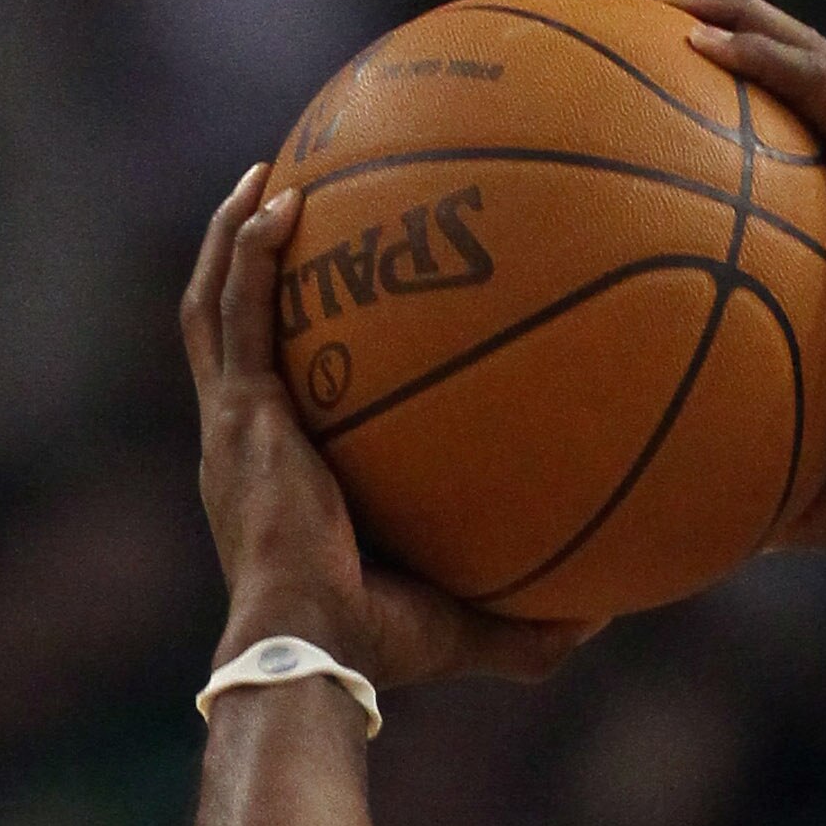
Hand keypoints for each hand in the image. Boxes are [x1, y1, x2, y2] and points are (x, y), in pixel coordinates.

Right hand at [181, 167, 588, 691]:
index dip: (296, 351)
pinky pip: (238, 310)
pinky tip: (286, 197)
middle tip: (288, 206)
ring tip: (270, 175)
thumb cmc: (379, 650)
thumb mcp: (470, 627)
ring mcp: (234, 425)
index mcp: (282, 483)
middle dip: (248, 268)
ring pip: (214, 304)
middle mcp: (246, 445)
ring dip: (233, 236)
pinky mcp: (239, 415)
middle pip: (232, 333)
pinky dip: (251, 253)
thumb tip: (610, 613)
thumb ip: (532, 623)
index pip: (281, 400)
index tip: (335, 309)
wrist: (313, 650)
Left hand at [659, 0, 825, 539]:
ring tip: (670, 2)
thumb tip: (758, 543)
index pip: (819, 161)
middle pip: (804, 86)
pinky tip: (695, 36)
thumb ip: (816, 484)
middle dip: (742, 48)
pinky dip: (757, 51)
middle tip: (669, 36)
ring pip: (804, 56)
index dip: (768, 133)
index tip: (704, 129)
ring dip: (738, 18)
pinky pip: (812, 77)